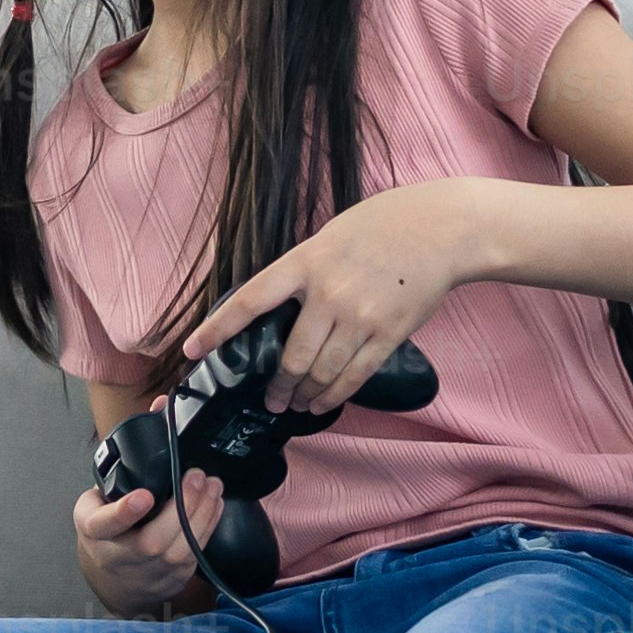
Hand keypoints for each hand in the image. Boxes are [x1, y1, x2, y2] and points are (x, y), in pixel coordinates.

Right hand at [75, 464, 222, 614]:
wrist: (111, 580)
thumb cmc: (104, 535)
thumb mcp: (92, 506)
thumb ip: (112, 486)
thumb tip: (145, 459)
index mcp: (95, 533)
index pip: (105, 525)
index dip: (124, 512)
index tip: (143, 496)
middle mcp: (121, 558)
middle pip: (152, 542)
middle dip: (180, 508)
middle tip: (196, 477)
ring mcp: (148, 573)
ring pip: (180, 551)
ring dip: (202, 514)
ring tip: (212, 486)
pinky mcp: (173, 580)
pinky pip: (195, 554)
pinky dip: (209, 526)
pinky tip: (215, 504)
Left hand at [184, 181, 480, 414]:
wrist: (440, 229)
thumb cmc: (382, 226)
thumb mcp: (329, 237)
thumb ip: (303, 272)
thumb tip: (279, 310)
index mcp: (305, 262)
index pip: (249, 301)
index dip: (218, 329)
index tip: (192, 350)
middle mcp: (329, 293)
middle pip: (291, 356)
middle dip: (276, 386)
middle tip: (270, 399)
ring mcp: (360, 317)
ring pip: (322, 372)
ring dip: (304, 395)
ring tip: (295, 405)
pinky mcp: (388, 334)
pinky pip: (355, 376)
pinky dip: (334, 395)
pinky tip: (323, 403)